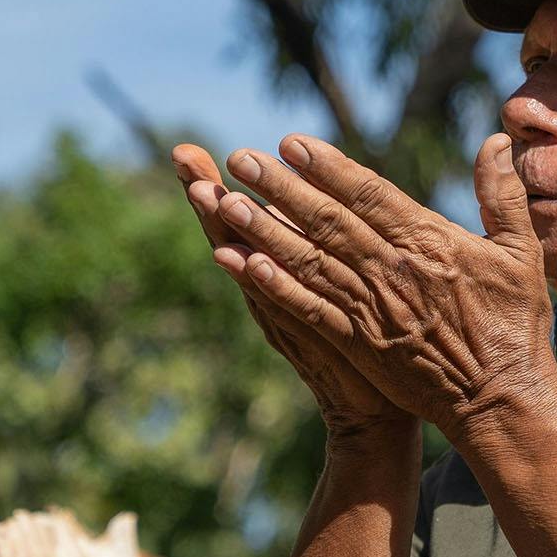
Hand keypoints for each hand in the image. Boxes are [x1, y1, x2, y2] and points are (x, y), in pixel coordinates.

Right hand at [174, 143, 408, 440]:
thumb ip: (330, 235)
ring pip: (247, 264)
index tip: (184, 151)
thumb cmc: (367, 336)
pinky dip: (256, 281)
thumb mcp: (347, 277)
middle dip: (208, 194)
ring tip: (198, 193)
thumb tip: (323, 180)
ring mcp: (283, 315)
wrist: (376, 405)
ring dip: (224, 228)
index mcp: (283, 265)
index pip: (245, 216)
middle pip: (233, 233)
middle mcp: (272, 288)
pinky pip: (275, 305)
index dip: (213, 185)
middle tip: (180, 157)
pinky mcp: (304, 342)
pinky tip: (230, 257)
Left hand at [204, 132, 556, 440]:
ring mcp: (372, 309)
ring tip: (226, 202)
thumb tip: (495, 140)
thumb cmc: (514, 324)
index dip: (328, 168)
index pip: (369, 196)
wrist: (500, 399)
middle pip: (328, 221)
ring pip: (309, 261)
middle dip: (281, 188)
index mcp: (430, 243)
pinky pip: (310, 310)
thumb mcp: (521, 252)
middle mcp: (393, 271)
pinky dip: (275, 287)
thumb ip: (503, 195)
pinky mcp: (360, 344)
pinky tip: (243, 265)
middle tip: (240, 159)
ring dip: (265, 231)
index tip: (290, 142)